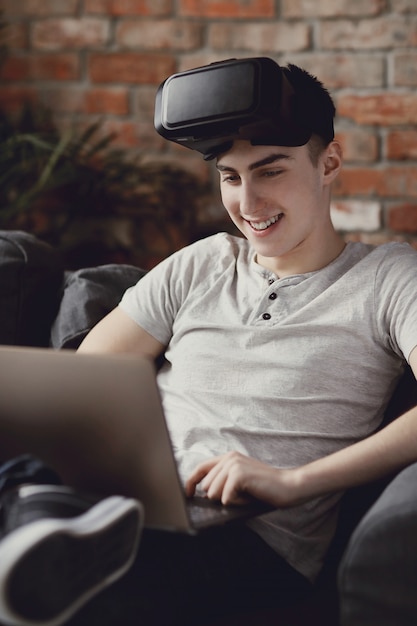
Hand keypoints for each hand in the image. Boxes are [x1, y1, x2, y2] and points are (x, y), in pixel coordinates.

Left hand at [185, 451, 300, 507]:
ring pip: (213, 494)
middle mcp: (229, 458)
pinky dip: (237, 503)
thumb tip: (203, 494)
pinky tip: (249, 496)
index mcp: (228, 457)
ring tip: (246, 495)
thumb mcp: (240, 480)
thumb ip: (223, 481)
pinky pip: (225, 499)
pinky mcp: (238, 475)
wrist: (288, 486)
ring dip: (229, 501)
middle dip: (220, 497)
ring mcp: (233, 465)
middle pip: (206, 487)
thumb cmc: (265, 488)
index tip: (188, 494)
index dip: (191, 482)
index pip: (201, 468)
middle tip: (241, 495)